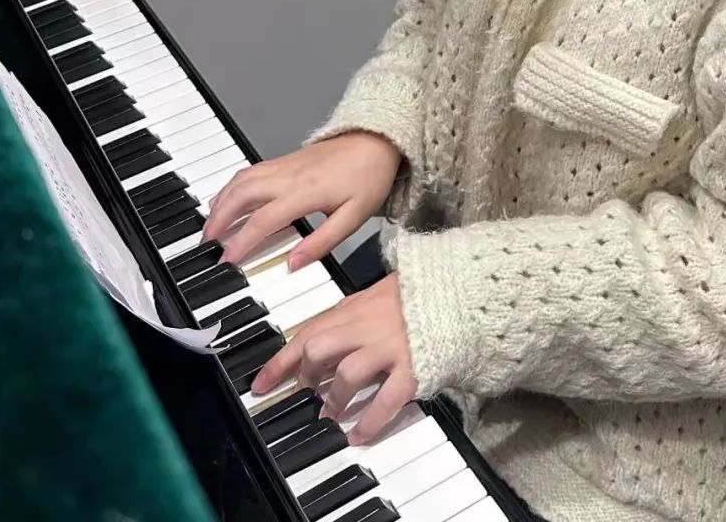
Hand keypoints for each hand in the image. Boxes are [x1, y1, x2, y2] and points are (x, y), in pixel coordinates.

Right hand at [201, 131, 401, 267]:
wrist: (378, 139)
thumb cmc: (369, 177)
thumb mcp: (354, 217)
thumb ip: (321, 243)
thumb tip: (293, 264)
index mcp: (305, 192)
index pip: (262, 220)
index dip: (241, 242)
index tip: (227, 260)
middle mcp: (288, 176)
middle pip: (241, 196)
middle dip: (218, 220)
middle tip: (206, 243)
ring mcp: (284, 165)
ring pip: (241, 180)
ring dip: (221, 201)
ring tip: (210, 225)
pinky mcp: (285, 160)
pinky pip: (250, 171)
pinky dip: (232, 186)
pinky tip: (228, 198)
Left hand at [251, 273, 415, 443]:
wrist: (465, 290)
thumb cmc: (425, 292)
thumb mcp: (382, 291)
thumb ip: (356, 310)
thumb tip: (331, 326)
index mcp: (357, 306)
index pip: (308, 331)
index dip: (281, 360)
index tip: (260, 383)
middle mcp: (367, 325)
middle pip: (319, 350)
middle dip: (306, 377)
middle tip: (306, 393)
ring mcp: (390, 347)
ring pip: (346, 374)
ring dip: (334, 399)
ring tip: (331, 415)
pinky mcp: (413, 368)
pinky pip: (385, 400)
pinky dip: (368, 421)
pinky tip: (359, 435)